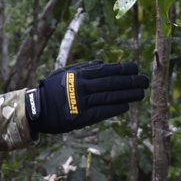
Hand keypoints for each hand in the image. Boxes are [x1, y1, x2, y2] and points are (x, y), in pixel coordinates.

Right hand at [25, 60, 148, 134]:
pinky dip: (115, 109)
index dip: (124, 69)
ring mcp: (82, 103)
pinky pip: (102, 112)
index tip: (136, 68)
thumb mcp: (63, 73)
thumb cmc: (50, 90)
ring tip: (141, 93)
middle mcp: (82, 87)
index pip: (107, 70)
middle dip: (131, 81)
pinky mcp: (80, 118)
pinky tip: (126, 106)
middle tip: (145, 81)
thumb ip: (83, 67)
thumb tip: (102, 62)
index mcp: (79, 75)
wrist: (35, 109)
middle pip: (112, 83)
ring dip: (128, 95)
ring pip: (110, 97)